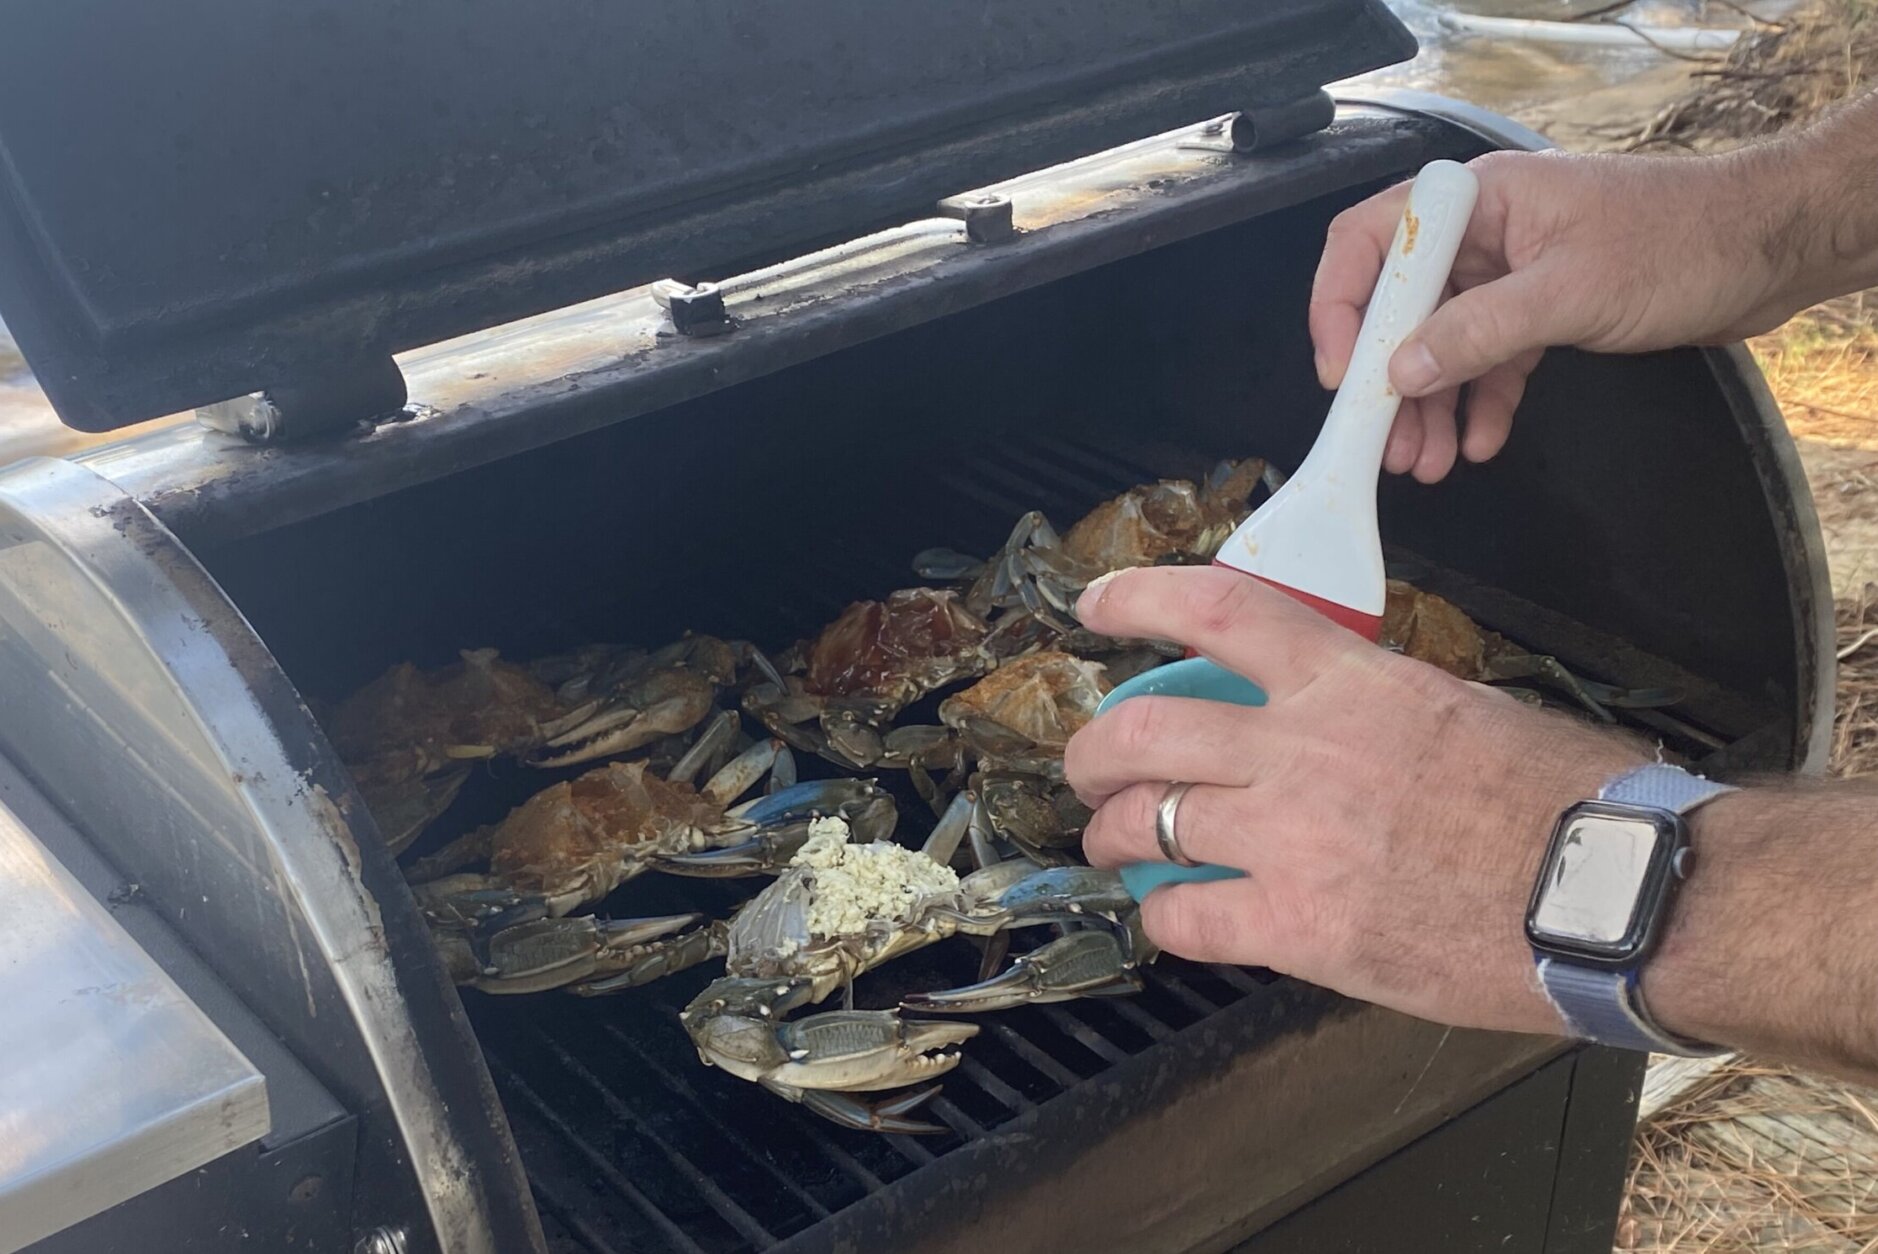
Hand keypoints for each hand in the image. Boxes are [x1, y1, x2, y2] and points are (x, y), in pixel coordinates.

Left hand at [1066, 565, 1648, 1035]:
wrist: (1615, 896)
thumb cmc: (1564, 803)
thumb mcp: (1461, 710)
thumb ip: (1372, 706)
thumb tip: (1328, 716)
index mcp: (1347, 682)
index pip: (1217, 609)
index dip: (1138, 599)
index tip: (1096, 607)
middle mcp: (1301, 750)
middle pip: (1143, 728)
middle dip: (1092, 751)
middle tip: (1090, 769)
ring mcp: (1292, 840)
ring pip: (1145, 823)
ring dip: (1112, 835)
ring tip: (1115, 847)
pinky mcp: (1301, 928)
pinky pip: (1186, 918)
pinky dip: (1163, 920)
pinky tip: (1172, 920)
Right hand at [1310, 149, 1808, 483]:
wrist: (1766, 248)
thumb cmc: (1681, 242)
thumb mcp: (1568, 292)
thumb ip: (1479, 331)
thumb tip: (1402, 370)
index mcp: (1477, 202)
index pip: (1371, 243)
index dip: (1341, 310)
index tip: (1343, 377)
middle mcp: (1482, 235)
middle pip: (1399, 309)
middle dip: (1387, 381)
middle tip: (1380, 442)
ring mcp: (1509, 275)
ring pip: (1441, 346)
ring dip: (1430, 406)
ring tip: (1424, 463)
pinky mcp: (1539, 312)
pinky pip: (1488, 363)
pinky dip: (1480, 404)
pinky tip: (1477, 443)